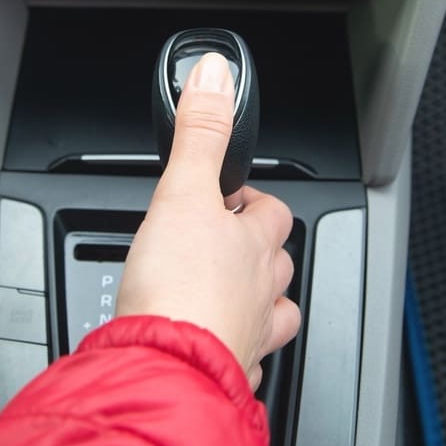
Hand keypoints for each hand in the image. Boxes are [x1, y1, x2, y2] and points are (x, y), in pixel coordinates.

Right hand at [116, 52, 300, 388]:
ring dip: (260, 299)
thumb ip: (200, 134)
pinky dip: (235, 348)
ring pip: (273, 311)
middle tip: (227, 237)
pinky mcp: (227, 371)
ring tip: (235, 290)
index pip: (274, 210)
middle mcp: (262, 290)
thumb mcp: (183, 192)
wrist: (166, 367)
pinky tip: (217, 345)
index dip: (254, 198)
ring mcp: (250, 334)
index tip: (232, 191)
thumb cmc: (179, 289)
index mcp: (255, 245)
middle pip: (278, 261)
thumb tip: (216, 74)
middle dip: (260, 248)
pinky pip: (245, 358)